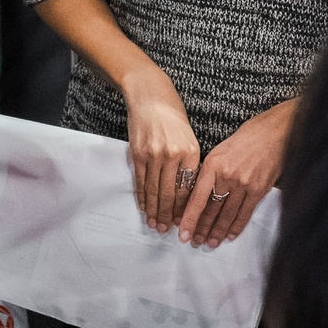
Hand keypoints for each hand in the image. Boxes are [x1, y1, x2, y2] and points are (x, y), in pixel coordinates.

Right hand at [122, 71, 199, 229]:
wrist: (150, 96)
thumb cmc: (173, 116)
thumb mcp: (190, 138)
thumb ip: (189, 163)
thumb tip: (187, 192)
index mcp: (190, 152)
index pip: (187, 189)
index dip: (184, 209)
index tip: (182, 222)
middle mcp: (171, 155)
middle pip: (169, 193)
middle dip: (167, 215)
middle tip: (166, 230)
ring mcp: (153, 155)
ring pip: (153, 190)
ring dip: (153, 211)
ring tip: (154, 225)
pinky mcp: (138, 154)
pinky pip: (140, 181)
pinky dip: (142, 197)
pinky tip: (144, 207)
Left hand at [181, 102, 290, 247]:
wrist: (274, 133)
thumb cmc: (246, 139)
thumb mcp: (220, 151)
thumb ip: (209, 172)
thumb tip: (198, 196)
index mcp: (212, 165)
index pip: (197, 198)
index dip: (189, 219)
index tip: (182, 233)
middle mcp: (226, 176)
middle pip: (211, 209)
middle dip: (201, 228)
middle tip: (194, 242)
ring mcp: (243, 184)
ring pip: (227, 215)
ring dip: (217, 232)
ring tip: (210, 243)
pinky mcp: (258, 189)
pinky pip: (245, 213)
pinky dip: (236, 227)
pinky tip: (229, 236)